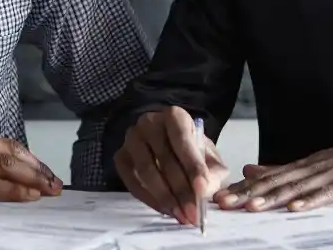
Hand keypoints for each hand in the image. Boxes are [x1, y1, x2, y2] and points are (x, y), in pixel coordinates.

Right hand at [114, 106, 228, 225]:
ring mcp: (131, 139)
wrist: (166, 145)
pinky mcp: (121, 157)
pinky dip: (149, 199)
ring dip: (165, 197)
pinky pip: (132, 182)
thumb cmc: (190, 151)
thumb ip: (212, 173)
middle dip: (181, 190)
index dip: (193, 166)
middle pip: (165, 159)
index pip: (183, 140)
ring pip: (147, 171)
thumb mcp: (208, 157)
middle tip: (193, 213)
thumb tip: (204, 191)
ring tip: (180, 216)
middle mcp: (149, 122)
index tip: (202, 189)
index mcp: (174, 116)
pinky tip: (165, 210)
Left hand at [214, 135, 332, 211]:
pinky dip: (311, 200)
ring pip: (297, 187)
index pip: (269, 176)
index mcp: (304, 164)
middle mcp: (312, 167)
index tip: (219, 195)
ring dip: (273, 197)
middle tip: (224, 202)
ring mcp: (330, 174)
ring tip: (251, 206)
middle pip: (276, 181)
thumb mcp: (316, 164)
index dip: (243, 187)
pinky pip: (327, 194)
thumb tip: (251, 170)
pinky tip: (295, 207)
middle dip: (248, 192)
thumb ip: (284, 170)